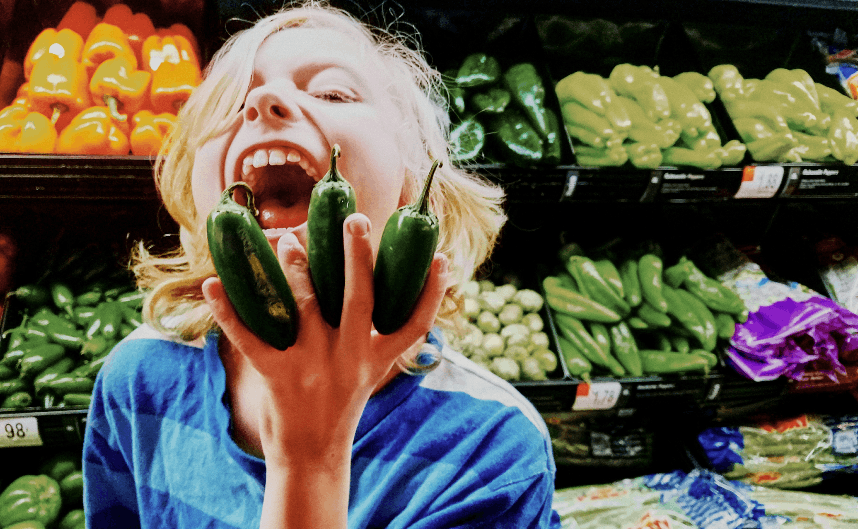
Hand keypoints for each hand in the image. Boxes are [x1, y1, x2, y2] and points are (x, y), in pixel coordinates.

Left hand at [202, 213, 448, 465]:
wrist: (312, 456)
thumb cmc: (341, 405)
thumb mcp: (367, 374)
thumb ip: (372, 336)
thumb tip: (366, 285)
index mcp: (377, 358)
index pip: (415, 324)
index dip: (433, 292)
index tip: (442, 257)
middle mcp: (351, 359)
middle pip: (361, 299)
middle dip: (358, 256)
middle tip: (355, 219)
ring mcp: (314, 367)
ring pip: (308, 307)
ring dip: (297, 269)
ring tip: (288, 240)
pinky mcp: (278, 376)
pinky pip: (250, 338)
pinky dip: (228, 311)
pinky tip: (214, 285)